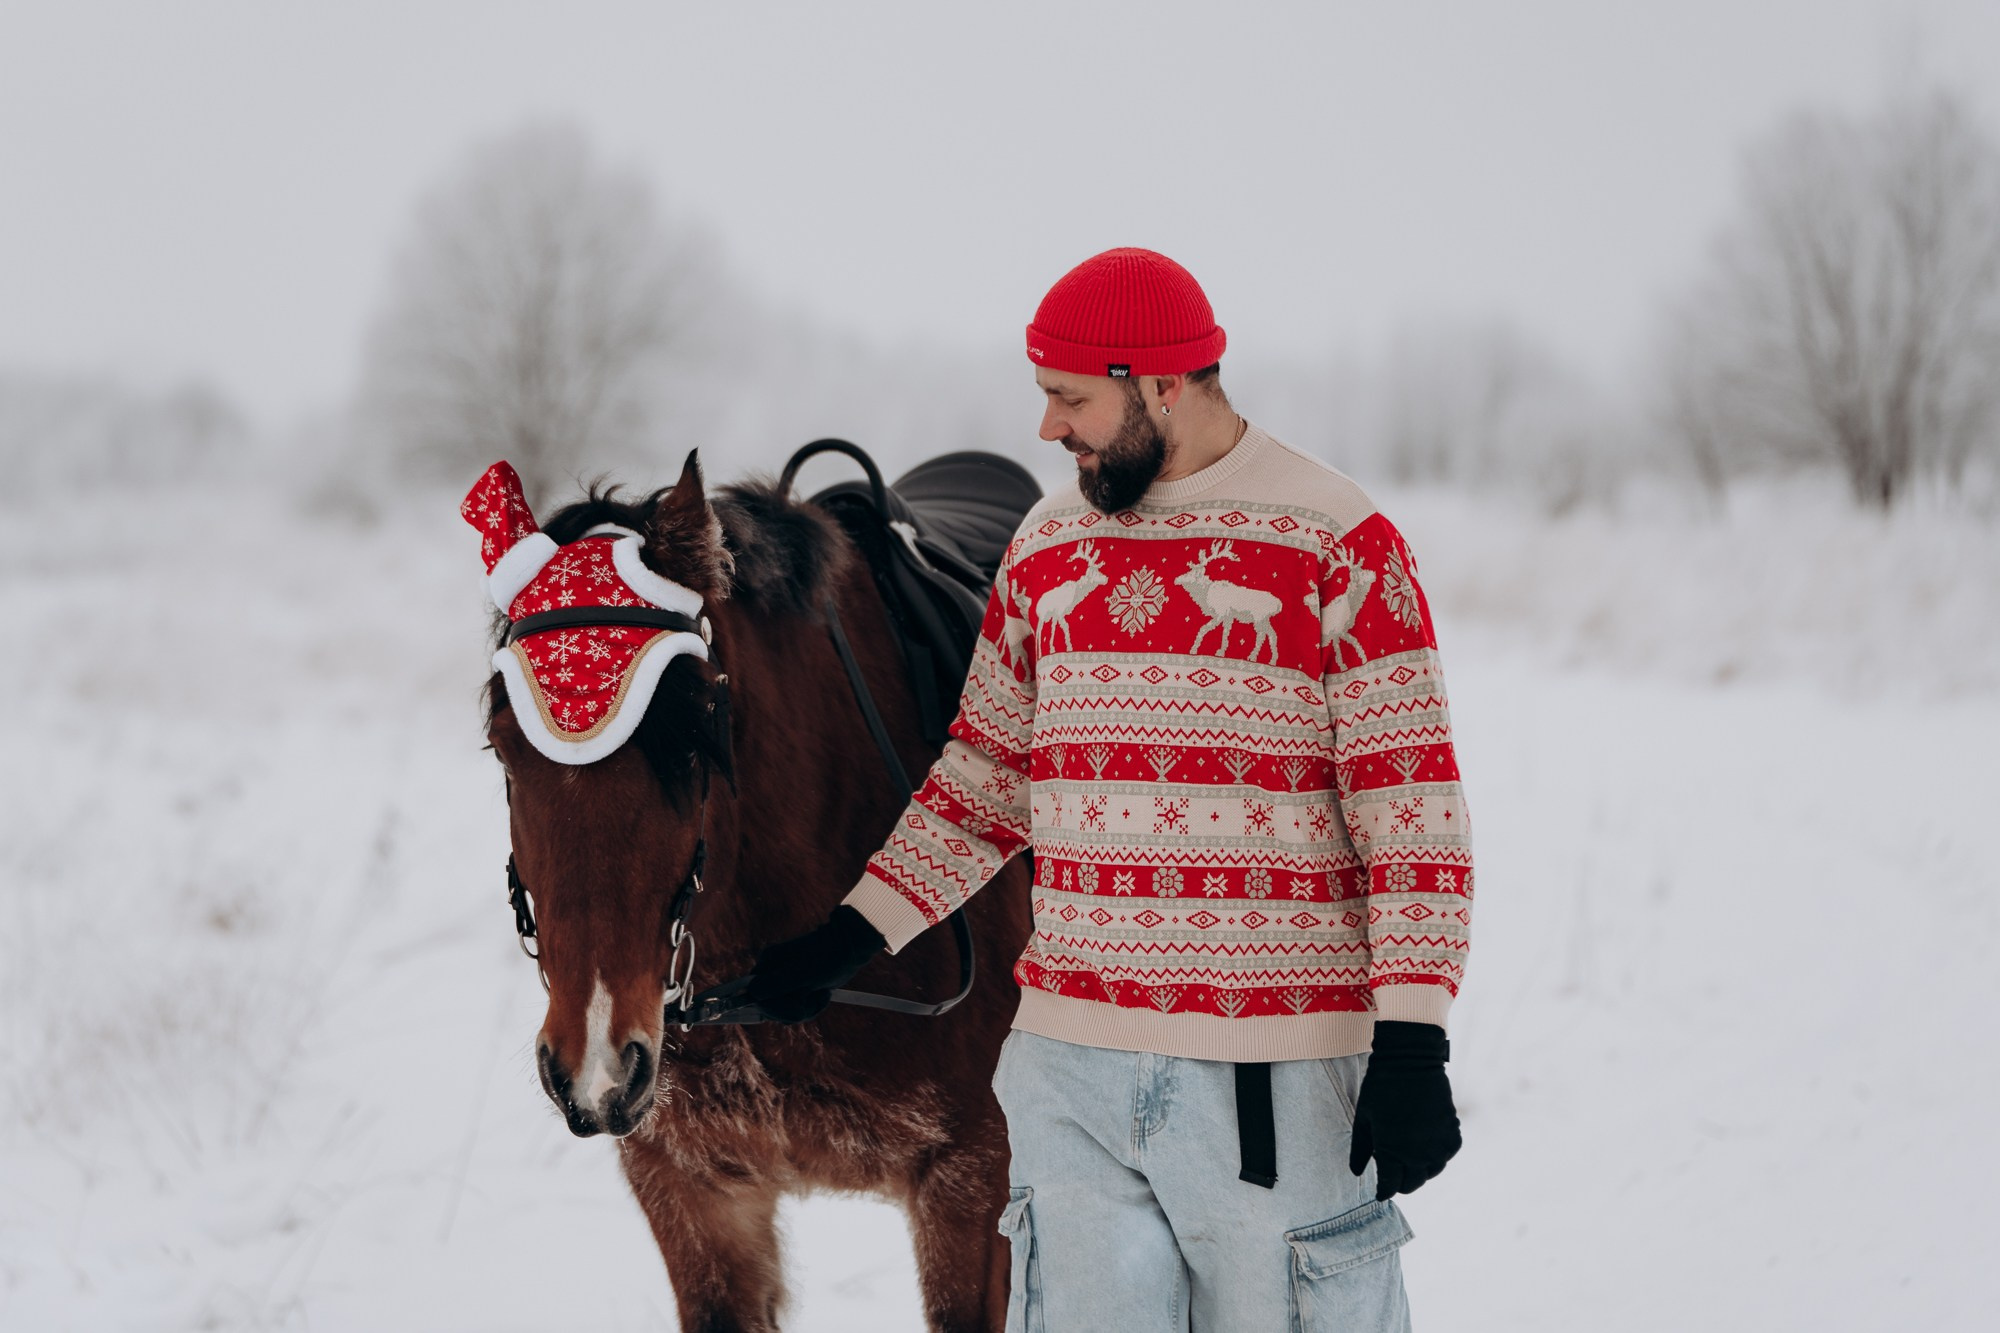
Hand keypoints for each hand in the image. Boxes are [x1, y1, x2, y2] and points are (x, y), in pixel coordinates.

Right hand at [740, 905, 886, 1022]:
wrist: (850, 948)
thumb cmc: (828, 956)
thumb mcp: (802, 972)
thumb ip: (776, 984)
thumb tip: (753, 993)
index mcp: (767, 964)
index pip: (753, 996)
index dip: (772, 1008)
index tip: (793, 1007)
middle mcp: (771, 973)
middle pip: (769, 1009)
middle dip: (792, 1010)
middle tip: (810, 996)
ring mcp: (784, 982)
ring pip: (784, 1012)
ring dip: (805, 1009)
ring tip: (819, 993)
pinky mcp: (797, 989)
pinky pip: (797, 1010)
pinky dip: (811, 1007)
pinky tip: (822, 995)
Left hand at [1348, 1020, 1461, 1200]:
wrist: (1410, 1061)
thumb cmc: (1380, 1088)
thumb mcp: (1364, 1119)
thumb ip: (1359, 1149)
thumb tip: (1357, 1173)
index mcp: (1392, 1151)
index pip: (1390, 1186)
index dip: (1384, 1191)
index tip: (1380, 1192)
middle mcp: (1418, 1153)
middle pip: (1412, 1184)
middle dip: (1401, 1183)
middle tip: (1393, 1176)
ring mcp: (1438, 1144)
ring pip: (1432, 1172)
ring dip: (1420, 1171)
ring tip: (1409, 1161)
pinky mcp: (1453, 1133)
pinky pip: (1447, 1156)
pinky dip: (1438, 1157)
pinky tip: (1427, 1148)